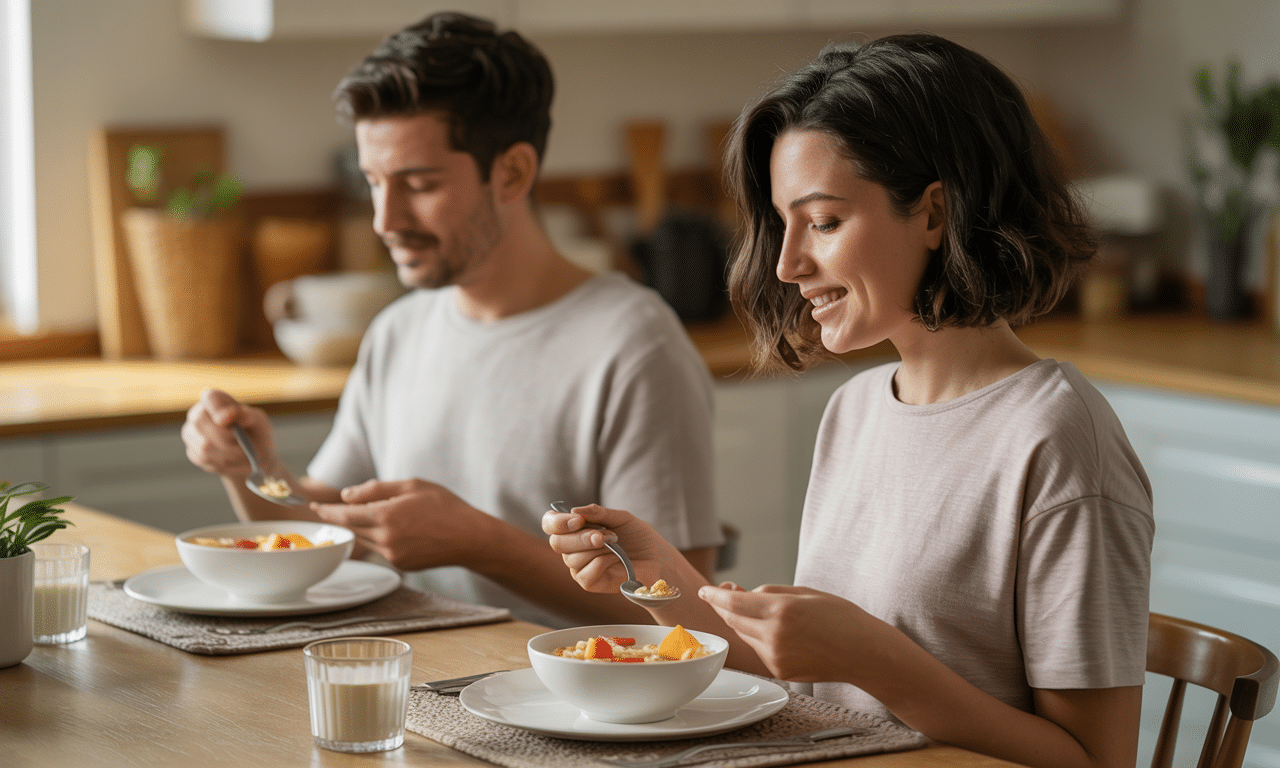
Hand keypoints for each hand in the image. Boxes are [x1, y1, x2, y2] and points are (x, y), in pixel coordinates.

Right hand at [181, 388, 278, 479]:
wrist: (254, 458)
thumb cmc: (256, 434)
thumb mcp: (258, 421)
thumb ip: (245, 415)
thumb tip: (227, 415)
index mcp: (216, 399)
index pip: (210, 397)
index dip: (216, 409)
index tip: (225, 421)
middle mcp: (198, 413)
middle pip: (200, 422)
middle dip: (224, 439)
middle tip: (244, 449)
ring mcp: (191, 433)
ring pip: (203, 446)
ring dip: (228, 455)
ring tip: (244, 457)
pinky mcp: (192, 452)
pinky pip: (203, 460)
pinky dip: (223, 464)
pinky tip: (234, 462)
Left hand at [311, 478, 489, 570]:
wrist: (470, 538)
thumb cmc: (444, 506)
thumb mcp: (411, 486)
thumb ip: (375, 490)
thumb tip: (346, 496)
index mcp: (387, 516)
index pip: (345, 515)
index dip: (327, 511)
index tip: (315, 508)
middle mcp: (386, 539)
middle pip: (352, 528)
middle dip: (344, 518)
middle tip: (336, 508)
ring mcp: (392, 555)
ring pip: (365, 539)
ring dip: (362, 528)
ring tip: (376, 515)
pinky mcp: (400, 564)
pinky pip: (379, 549)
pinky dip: (379, 537)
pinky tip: (396, 528)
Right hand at [541, 503, 678, 594]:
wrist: (658, 559)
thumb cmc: (639, 537)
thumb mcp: (621, 518)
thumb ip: (599, 513)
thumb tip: (574, 510)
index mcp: (575, 530)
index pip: (550, 524)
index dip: (557, 522)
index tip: (577, 519)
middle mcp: (572, 548)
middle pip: (557, 543)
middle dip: (580, 537)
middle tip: (604, 535)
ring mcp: (579, 567)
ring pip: (571, 558)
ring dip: (596, 548)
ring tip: (616, 543)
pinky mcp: (589, 583)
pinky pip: (585, 573)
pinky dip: (602, 563)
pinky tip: (615, 559)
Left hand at [698, 584, 886, 683]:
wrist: (863, 653)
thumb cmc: (840, 617)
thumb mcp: (805, 592)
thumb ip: (769, 593)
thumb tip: (741, 594)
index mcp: (781, 611)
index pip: (733, 603)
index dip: (714, 596)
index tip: (703, 590)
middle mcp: (774, 636)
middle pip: (733, 620)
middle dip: (725, 607)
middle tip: (723, 593)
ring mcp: (776, 657)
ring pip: (745, 635)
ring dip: (744, 622)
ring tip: (764, 612)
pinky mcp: (779, 671)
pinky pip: (759, 649)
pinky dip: (760, 638)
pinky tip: (779, 632)